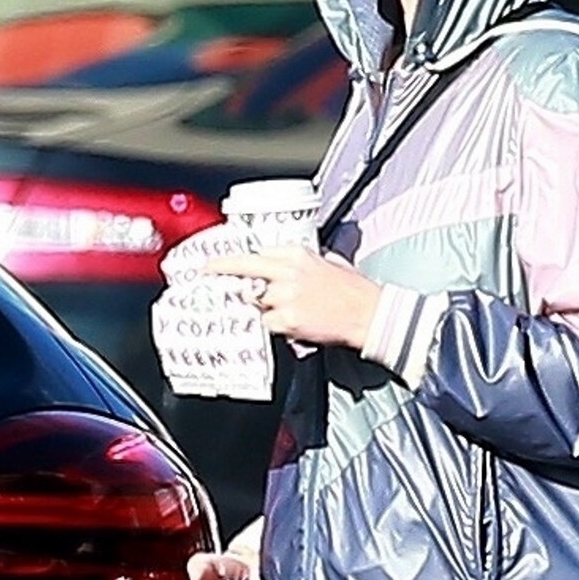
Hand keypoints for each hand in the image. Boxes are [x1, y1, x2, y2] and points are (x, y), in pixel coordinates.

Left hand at [214, 245, 380, 351]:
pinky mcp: (288, 319)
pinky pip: (268, 324)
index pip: (259, 252)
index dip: (239, 258)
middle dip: (223, 269)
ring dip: (262, 308)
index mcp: (298, 253)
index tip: (223, 260)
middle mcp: (288, 271)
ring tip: (282, 312)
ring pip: (256, 301)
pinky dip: (275, 327)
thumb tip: (290, 268)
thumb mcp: (330, 263)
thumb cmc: (355, 291)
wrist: (370, 314)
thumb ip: (307, 262)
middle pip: (245, 268)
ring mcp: (286, 295)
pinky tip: (291, 326)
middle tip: (208, 272)